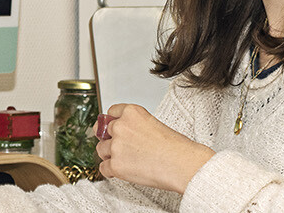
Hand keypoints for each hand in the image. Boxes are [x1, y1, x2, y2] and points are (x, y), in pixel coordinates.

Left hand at [95, 104, 215, 193]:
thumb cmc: (175, 147)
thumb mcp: (153, 123)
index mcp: (131, 112)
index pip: (110, 112)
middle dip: (110, 140)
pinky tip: (124, 170)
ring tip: (126, 160)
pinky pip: (104, 168)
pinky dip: (111, 171)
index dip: (113, 123)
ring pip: (101, 150)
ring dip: (110, 156)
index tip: (113, 129)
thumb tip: (122, 133)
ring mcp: (116, 146)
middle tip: (121, 147)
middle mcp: (121, 126)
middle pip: (102, 132)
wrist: (182, 164)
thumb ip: (134, 125)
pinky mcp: (116, 165)